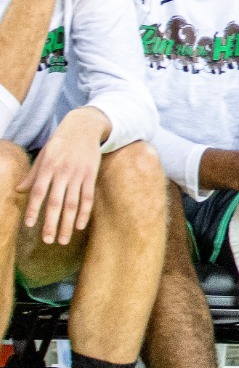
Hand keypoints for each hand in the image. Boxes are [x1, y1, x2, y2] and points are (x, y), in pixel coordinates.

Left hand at [20, 109, 107, 244]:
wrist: (84, 127)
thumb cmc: (60, 143)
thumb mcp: (43, 155)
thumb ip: (32, 174)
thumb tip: (18, 191)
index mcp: (48, 166)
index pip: (38, 192)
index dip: (33, 209)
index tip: (29, 225)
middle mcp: (63, 172)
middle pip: (56, 202)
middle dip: (51, 223)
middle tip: (48, 241)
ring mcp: (78, 174)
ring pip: (72, 203)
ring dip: (67, 223)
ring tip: (63, 240)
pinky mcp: (90, 175)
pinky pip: (87, 197)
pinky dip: (84, 213)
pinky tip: (80, 225)